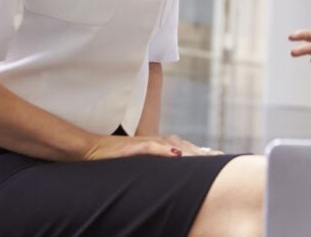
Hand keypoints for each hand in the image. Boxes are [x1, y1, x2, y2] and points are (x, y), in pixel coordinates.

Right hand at [84, 133, 222, 160]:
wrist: (91, 149)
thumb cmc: (114, 158)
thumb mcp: (138, 164)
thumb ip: (154, 165)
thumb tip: (170, 167)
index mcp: (157, 146)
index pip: (185, 149)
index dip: (202, 153)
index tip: (219, 158)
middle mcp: (154, 141)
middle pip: (184, 146)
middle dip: (202, 153)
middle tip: (219, 159)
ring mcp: (144, 143)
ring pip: (171, 145)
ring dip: (188, 151)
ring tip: (204, 158)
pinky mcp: (131, 147)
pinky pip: (149, 147)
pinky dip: (163, 151)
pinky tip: (175, 154)